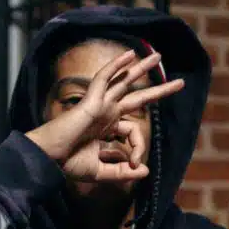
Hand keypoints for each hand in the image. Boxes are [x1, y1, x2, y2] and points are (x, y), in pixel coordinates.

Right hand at [26, 49, 183, 182]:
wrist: (49, 159)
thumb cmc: (67, 164)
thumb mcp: (100, 172)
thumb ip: (122, 173)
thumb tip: (145, 171)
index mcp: (106, 128)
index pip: (133, 133)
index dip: (138, 148)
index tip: (133, 165)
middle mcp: (105, 113)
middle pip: (136, 97)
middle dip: (158, 90)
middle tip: (179, 84)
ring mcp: (99, 105)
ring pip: (123, 81)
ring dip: (141, 68)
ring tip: (157, 56)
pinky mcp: (91, 101)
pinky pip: (104, 78)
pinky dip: (116, 66)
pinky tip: (130, 55)